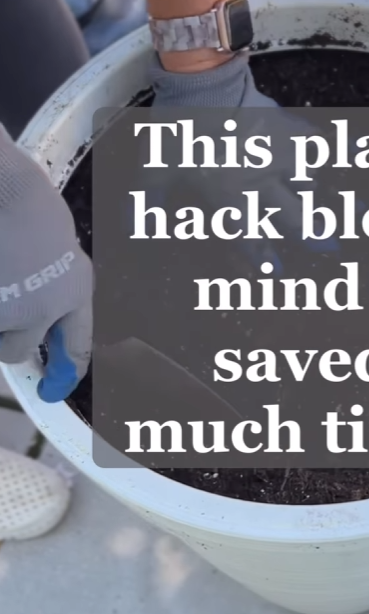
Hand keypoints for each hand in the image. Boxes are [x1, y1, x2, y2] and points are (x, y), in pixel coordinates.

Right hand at [0, 125, 92, 401]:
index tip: (56, 389)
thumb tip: (40, 319)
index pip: (77, 344)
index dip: (66, 371)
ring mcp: (5, 309)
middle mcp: (41, 308)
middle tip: (1, 303)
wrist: (2, 186)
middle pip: (15, 349)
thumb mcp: (59, 250)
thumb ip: (53, 287)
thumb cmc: (29, 204)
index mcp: (74, 292)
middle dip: (4, 334)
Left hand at [149, 53, 342, 273]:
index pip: (249, 233)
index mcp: (231, 195)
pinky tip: (354, 158)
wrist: (204, 83)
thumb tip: (131, 228)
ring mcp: (279, 156)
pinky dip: (335, 152)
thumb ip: (150, 201)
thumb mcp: (158, 168)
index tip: (278, 274)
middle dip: (314, 232)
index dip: (263, 256)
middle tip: (335, 249)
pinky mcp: (289, 132)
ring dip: (334, 200)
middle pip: (293, 213)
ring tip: (361, 217)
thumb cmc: (180, 130)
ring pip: (312, 183)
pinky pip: (317, 145)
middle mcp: (261, 181)